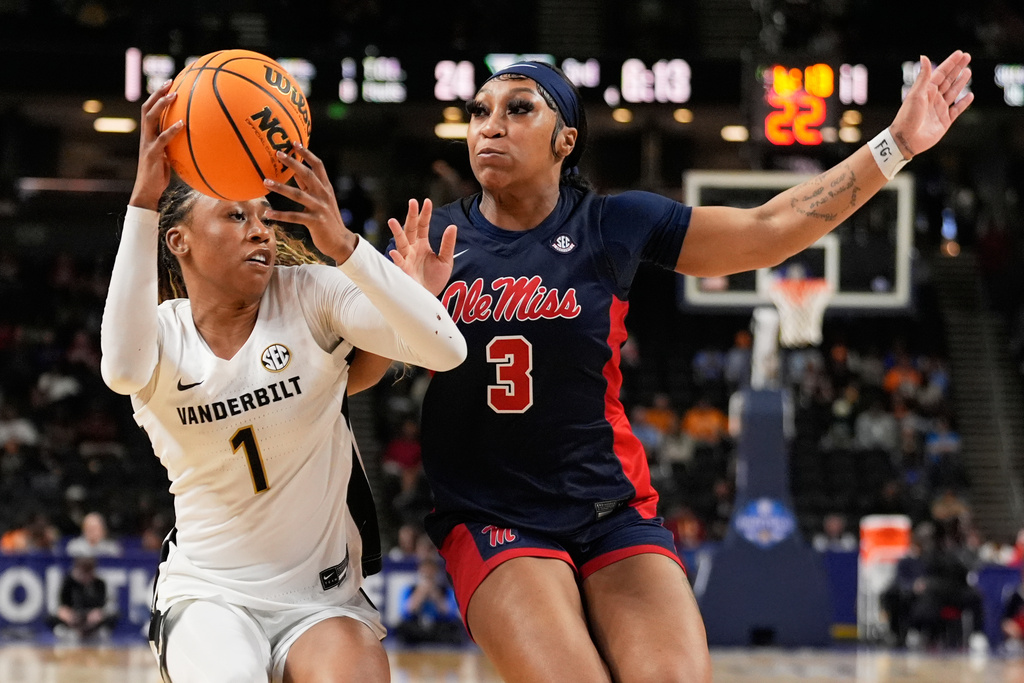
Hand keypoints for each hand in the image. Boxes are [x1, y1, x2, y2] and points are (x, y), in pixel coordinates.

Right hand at [129, 80, 182, 210]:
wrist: (147, 191)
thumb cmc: (159, 176)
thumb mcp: (167, 157)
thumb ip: (173, 146)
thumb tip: (189, 139)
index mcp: (148, 135)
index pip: (149, 111)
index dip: (156, 97)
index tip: (169, 84)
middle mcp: (145, 136)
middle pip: (147, 108)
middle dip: (157, 93)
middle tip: (170, 82)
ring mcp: (147, 144)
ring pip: (150, 118)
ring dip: (161, 105)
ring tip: (174, 95)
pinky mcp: (152, 154)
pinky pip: (162, 139)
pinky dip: (172, 130)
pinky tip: (183, 124)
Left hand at [263, 144, 357, 262]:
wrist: (341, 242)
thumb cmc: (328, 220)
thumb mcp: (321, 201)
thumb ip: (309, 187)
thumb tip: (295, 172)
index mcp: (326, 188)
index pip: (317, 166)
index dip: (306, 153)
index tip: (294, 143)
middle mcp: (324, 195)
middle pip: (308, 175)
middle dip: (292, 163)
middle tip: (278, 154)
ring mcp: (320, 208)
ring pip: (298, 194)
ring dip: (280, 187)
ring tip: (265, 182)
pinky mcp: (315, 222)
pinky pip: (295, 217)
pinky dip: (281, 215)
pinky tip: (268, 214)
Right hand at [387, 198, 456, 295]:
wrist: (430, 297)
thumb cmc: (435, 279)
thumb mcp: (446, 260)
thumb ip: (448, 244)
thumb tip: (452, 226)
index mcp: (422, 244)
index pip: (423, 225)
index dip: (425, 214)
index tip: (427, 201)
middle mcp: (412, 249)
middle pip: (410, 229)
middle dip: (411, 216)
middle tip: (412, 202)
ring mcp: (406, 258)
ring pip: (400, 242)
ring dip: (396, 232)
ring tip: (392, 221)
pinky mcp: (403, 271)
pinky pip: (398, 263)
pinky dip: (396, 258)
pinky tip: (394, 252)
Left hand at [890, 51, 972, 158]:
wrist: (906, 139)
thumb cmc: (908, 116)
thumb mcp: (916, 94)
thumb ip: (923, 76)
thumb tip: (924, 56)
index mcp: (925, 91)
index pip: (940, 73)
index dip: (950, 63)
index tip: (960, 53)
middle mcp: (933, 98)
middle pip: (948, 80)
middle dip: (958, 69)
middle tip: (968, 57)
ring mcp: (939, 109)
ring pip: (953, 93)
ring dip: (961, 82)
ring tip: (968, 72)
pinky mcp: (944, 121)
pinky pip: (957, 110)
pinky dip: (964, 103)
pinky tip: (970, 95)